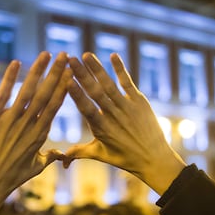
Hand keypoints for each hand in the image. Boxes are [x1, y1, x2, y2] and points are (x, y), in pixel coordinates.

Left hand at [0, 51, 70, 214]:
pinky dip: (9, 78)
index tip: (71, 74)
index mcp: (40, 134)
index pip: (55, 105)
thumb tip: (63, 156)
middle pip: (46, 94)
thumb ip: (50, 157)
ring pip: (27, 90)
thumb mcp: (35, 168)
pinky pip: (3, 94)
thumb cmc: (12, 177)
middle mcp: (28, 124)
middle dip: (56, 73)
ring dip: (38, 70)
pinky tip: (17, 62)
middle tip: (65, 55)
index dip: (64, 88)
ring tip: (47, 54)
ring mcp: (10, 120)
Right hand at [65, 52, 185, 194]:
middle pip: (95, 92)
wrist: (154, 158)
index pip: (86, 108)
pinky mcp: (139, 102)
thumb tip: (60, 160)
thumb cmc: (124, 158)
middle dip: (82, 74)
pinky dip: (121, 69)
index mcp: (100, 128)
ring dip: (97, 68)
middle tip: (71, 59)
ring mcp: (127, 107)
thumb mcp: (99, 155)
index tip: (67, 80)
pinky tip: (113, 55)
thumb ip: (78, 152)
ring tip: (86, 54)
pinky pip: (128, 83)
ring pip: (109, 84)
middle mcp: (113, 115)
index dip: (76, 94)